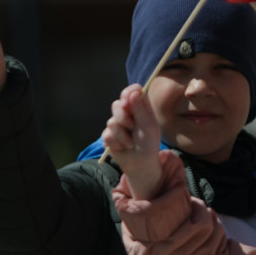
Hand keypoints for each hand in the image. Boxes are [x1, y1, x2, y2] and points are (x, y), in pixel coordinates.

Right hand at [102, 84, 162, 199]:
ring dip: (122, 135)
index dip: (128, 93)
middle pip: (117, 104)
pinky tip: (122, 147)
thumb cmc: (149, 144)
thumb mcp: (149, 126)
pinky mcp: (109, 135)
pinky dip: (116, 143)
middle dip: (124, 118)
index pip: (133, 91)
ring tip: (131, 143)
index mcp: (140, 107)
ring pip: (111, 121)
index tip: (128, 102)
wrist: (140, 164)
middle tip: (132, 128)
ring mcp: (117, 124)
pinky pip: (106, 134)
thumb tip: (133, 92)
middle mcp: (128, 113)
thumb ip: (141, 109)